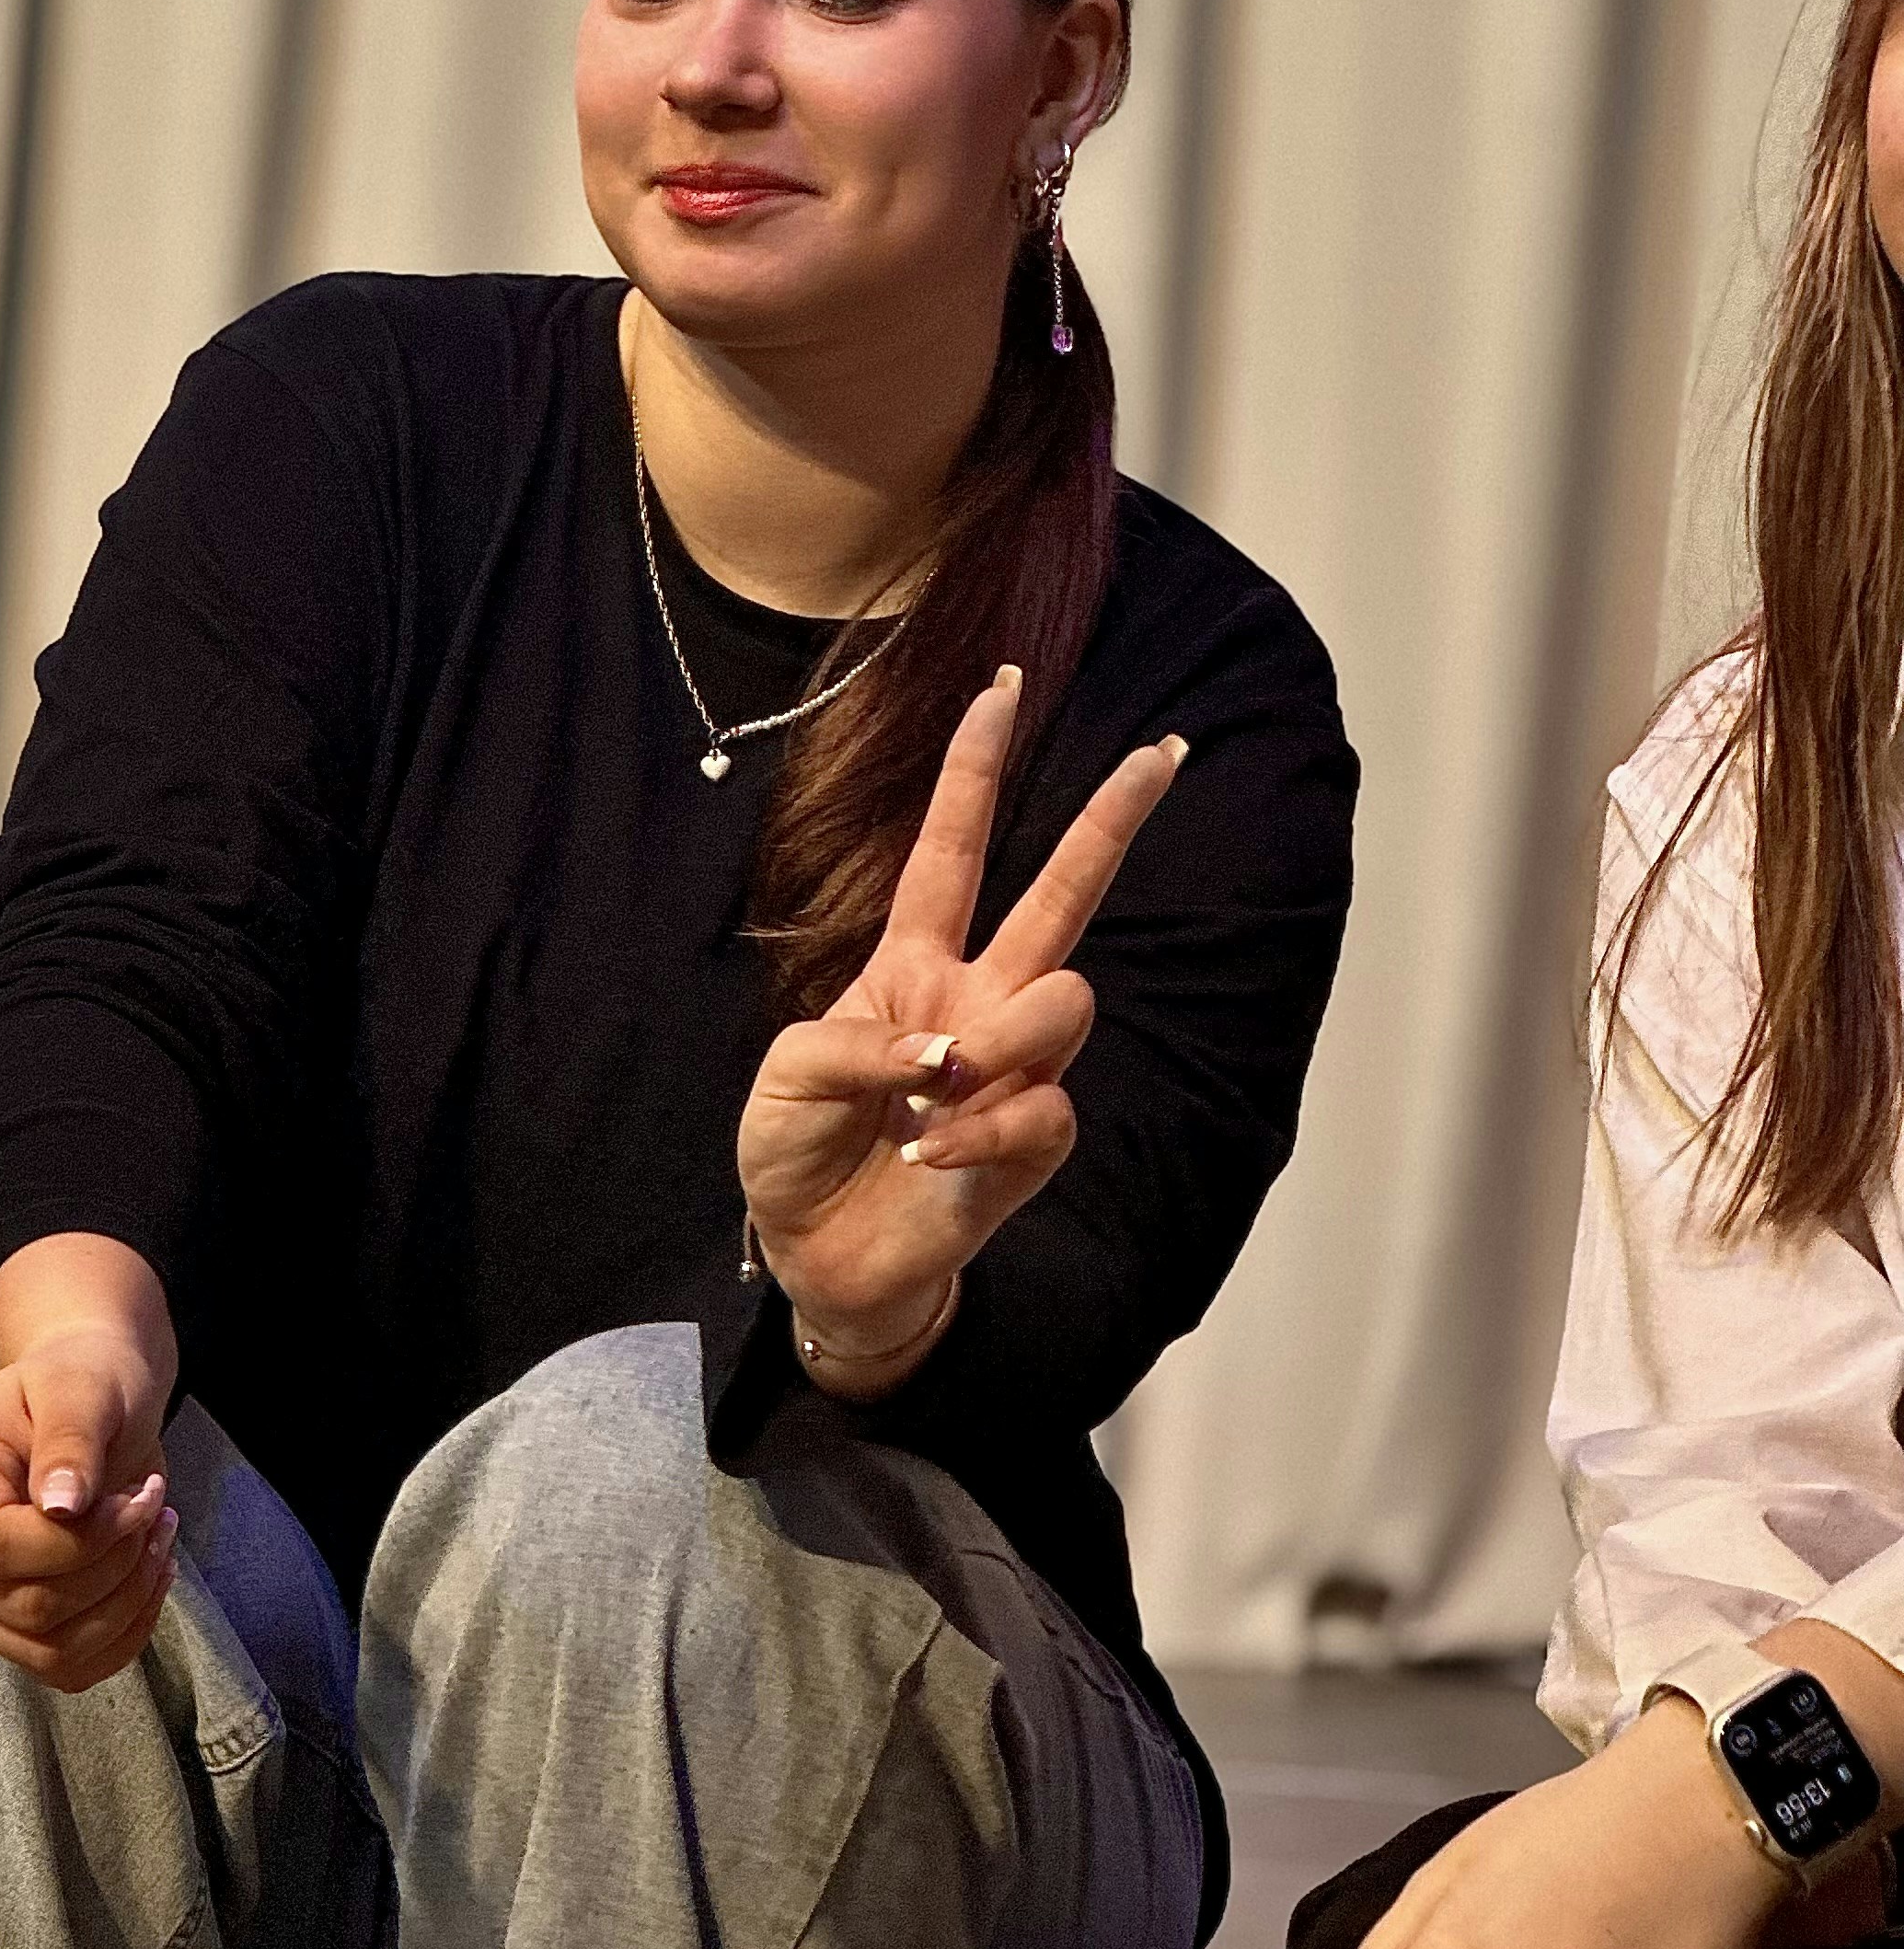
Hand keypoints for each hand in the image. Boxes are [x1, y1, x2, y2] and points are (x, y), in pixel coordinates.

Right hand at [0, 1335, 179, 1688]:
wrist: (88, 1400)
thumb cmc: (82, 1382)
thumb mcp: (81, 1387)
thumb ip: (69, 1439)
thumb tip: (61, 1508)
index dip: (78, 1542)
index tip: (141, 1498)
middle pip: (25, 1606)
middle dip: (113, 1567)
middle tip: (157, 1509)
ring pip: (47, 1648)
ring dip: (125, 1604)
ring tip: (160, 1538)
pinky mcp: (11, 1622)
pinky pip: (64, 1666)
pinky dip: (122, 1636)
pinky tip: (151, 1579)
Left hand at [736, 663, 1182, 1392]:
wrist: (817, 1259)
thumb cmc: (795, 1156)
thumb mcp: (786, 1078)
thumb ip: (857, 1045)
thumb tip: (948, 1052)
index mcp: (911, 963)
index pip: (952, 850)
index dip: (972, 772)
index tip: (999, 689)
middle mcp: (976, 1000)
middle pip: (1061, 895)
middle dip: (1112, 820)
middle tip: (1162, 752)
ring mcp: (1011, 1069)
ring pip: (1068, 1002)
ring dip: (1008, 1038)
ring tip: (940, 1090)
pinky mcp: (1031, 1142)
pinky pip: (1045, 1107)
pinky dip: (983, 1128)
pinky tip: (930, 1156)